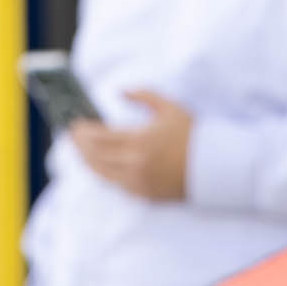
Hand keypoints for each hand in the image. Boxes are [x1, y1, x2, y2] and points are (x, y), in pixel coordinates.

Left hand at [68, 89, 192, 203]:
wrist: (215, 167)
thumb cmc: (193, 134)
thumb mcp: (170, 107)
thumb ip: (143, 95)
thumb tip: (119, 90)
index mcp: (139, 141)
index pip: (99, 137)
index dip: (82, 131)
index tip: (74, 124)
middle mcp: (135, 164)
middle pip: (94, 156)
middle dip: (79, 145)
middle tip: (72, 136)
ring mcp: (138, 182)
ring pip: (101, 173)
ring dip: (86, 160)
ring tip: (79, 150)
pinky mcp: (144, 195)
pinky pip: (115, 184)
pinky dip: (102, 173)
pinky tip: (98, 165)